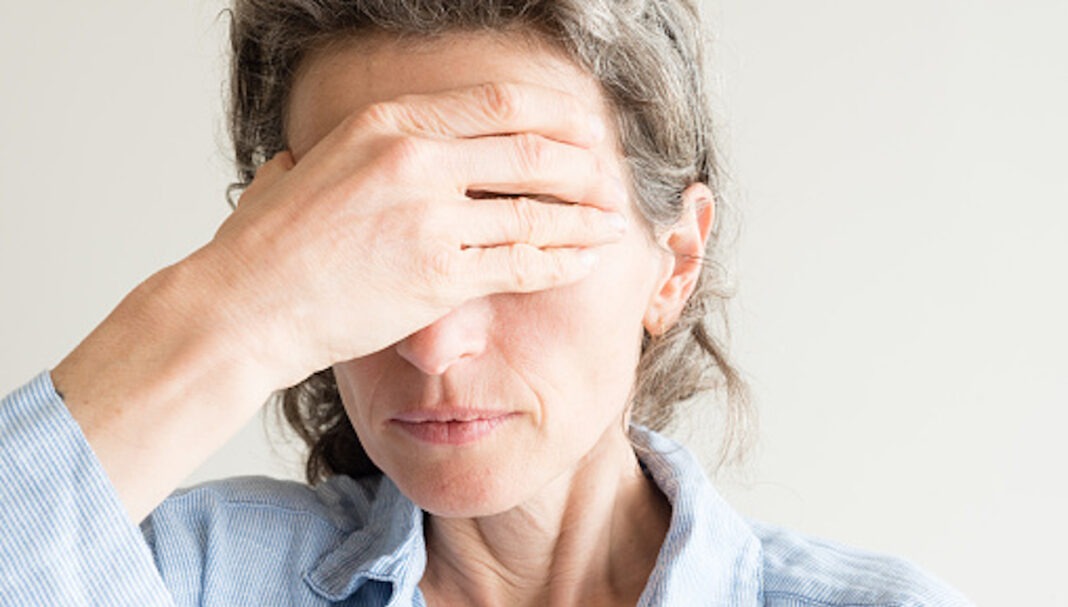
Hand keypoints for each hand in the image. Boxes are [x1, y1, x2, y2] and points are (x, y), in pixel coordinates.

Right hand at [200, 82, 627, 389]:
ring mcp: (429, 218)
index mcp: (387, 123)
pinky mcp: (438, 276)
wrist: (244, 307)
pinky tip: (585, 263)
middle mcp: (415, 159)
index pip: (497, 103)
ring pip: (536, 210)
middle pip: (530, 151)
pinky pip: (522, 264)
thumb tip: (315, 154)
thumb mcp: (302, 170)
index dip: (554, 116)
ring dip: (584, 218)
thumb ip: (333, 153)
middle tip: (610, 177)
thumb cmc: (264, 246)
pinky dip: (562, 263)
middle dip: (583, 165)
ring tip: (613, 223)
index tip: (582, 128)